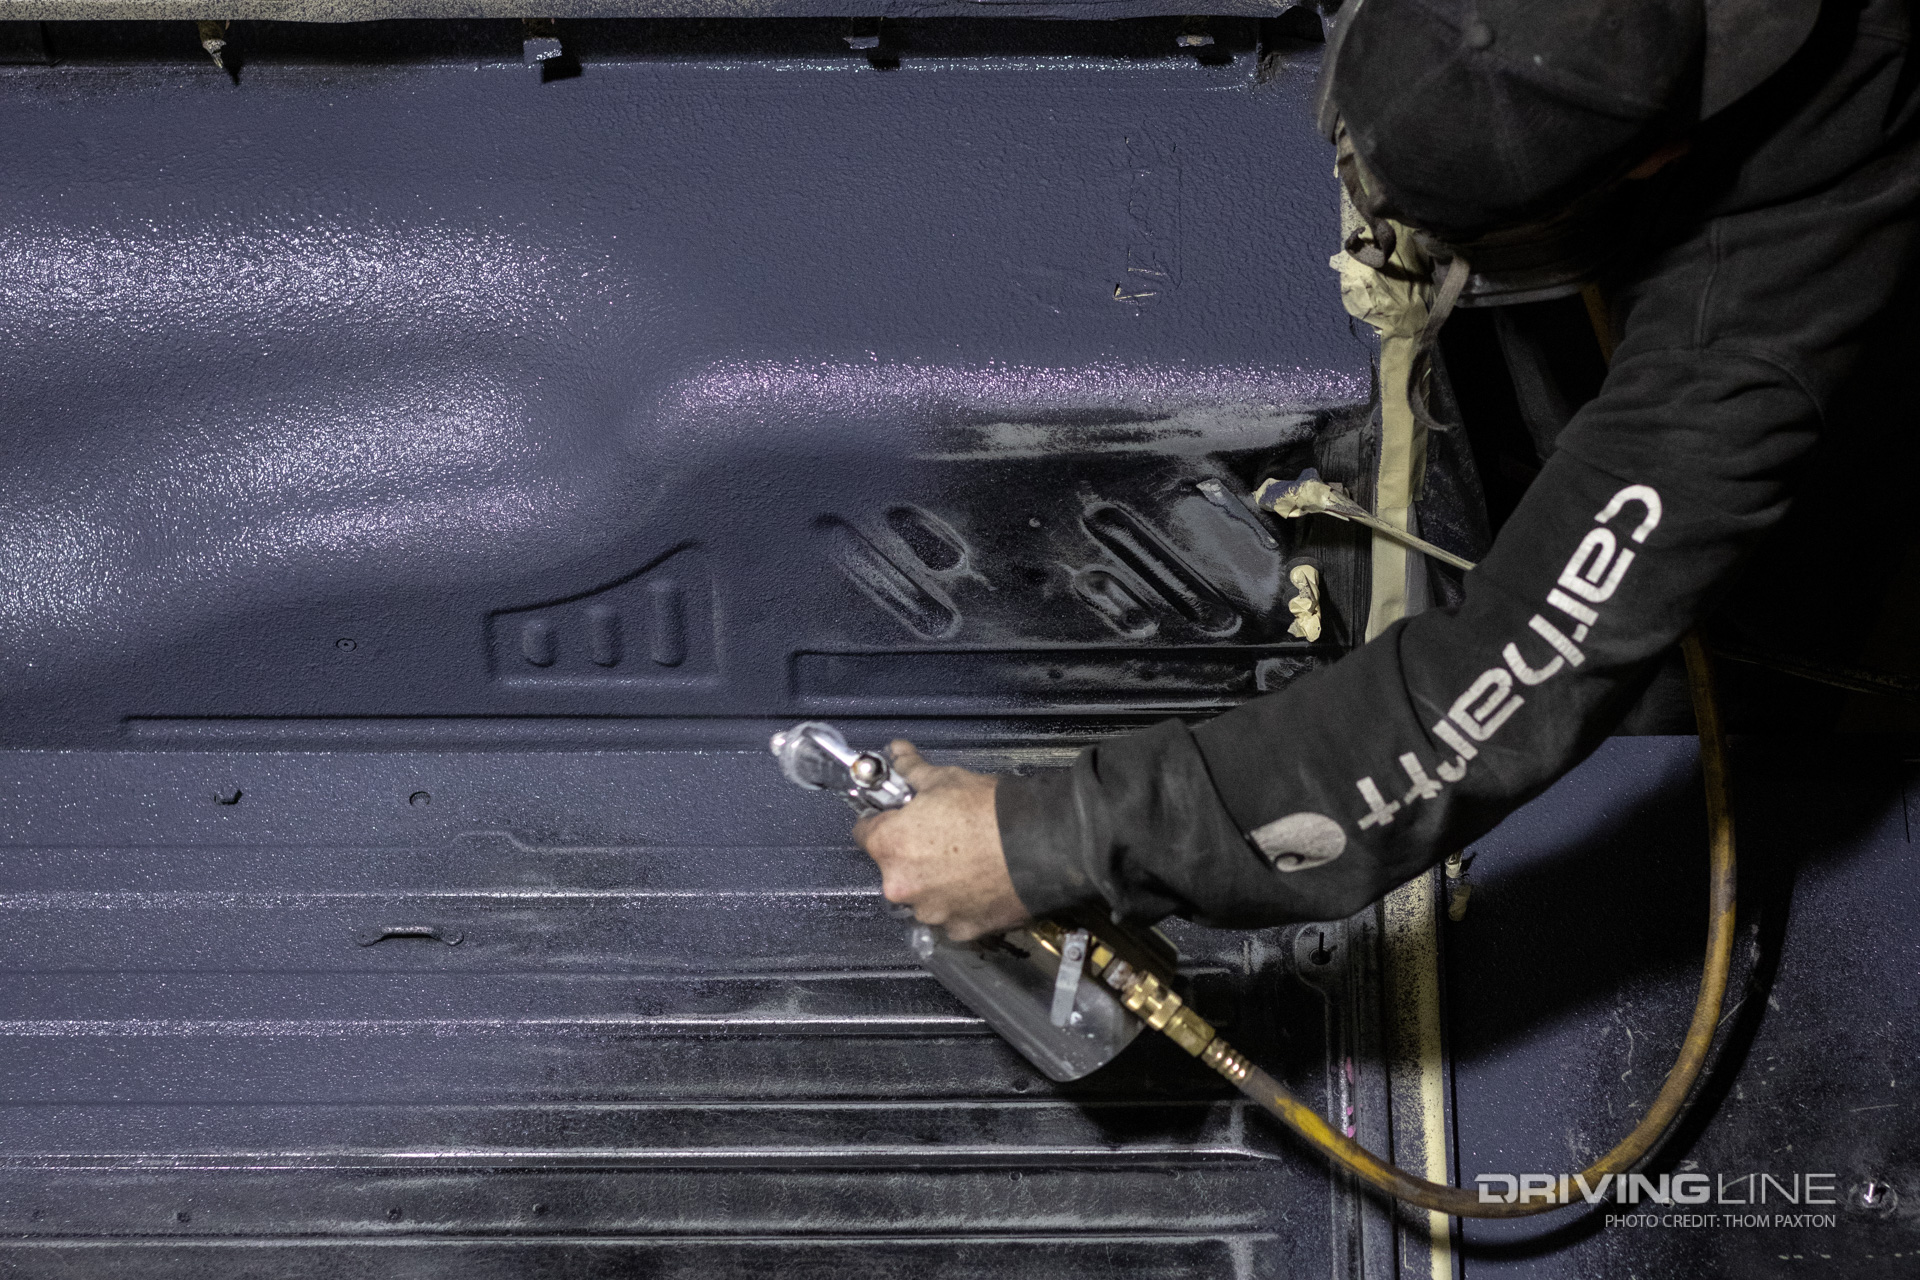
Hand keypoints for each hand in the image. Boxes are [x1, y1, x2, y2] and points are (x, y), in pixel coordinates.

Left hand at [853, 740, 1030, 941]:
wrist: (1041, 844)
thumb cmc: (991, 812)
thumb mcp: (946, 779)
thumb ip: (912, 769)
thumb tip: (898, 752)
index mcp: (890, 845)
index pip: (864, 833)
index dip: (881, 820)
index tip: (895, 816)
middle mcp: (902, 885)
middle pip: (894, 867)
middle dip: (912, 854)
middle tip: (941, 836)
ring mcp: (931, 911)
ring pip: (923, 895)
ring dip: (936, 882)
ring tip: (966, 860)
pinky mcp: (960, 929)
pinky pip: (951, 915)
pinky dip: (961, 903)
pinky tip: (980, 882)